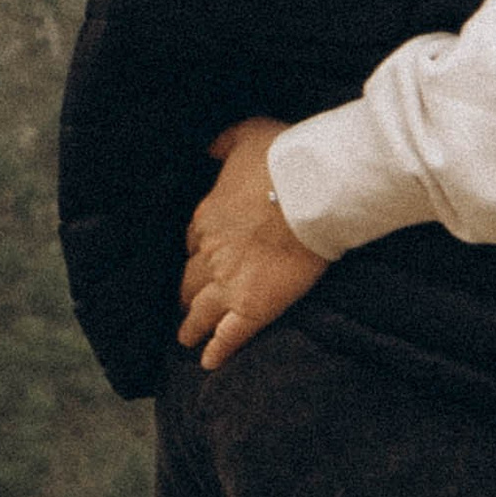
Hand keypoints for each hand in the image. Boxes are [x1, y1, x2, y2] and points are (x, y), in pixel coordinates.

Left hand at [176, 117, 328, 369]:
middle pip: (191, 280)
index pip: (192, 242)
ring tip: (185, 338)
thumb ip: (223, 142)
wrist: (310, 190)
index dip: (197, 252)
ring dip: (191, 326)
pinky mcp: (254, 307)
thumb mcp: (245, 134)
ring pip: (201, 312)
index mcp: (206, 218)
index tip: (199, 258)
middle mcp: (210, 254)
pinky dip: (216, 351)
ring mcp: (229, 283)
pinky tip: (208, 362)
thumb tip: (209, 146)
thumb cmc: (281, 158)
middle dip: (188, 293)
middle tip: (186, 304)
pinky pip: (228, 336)